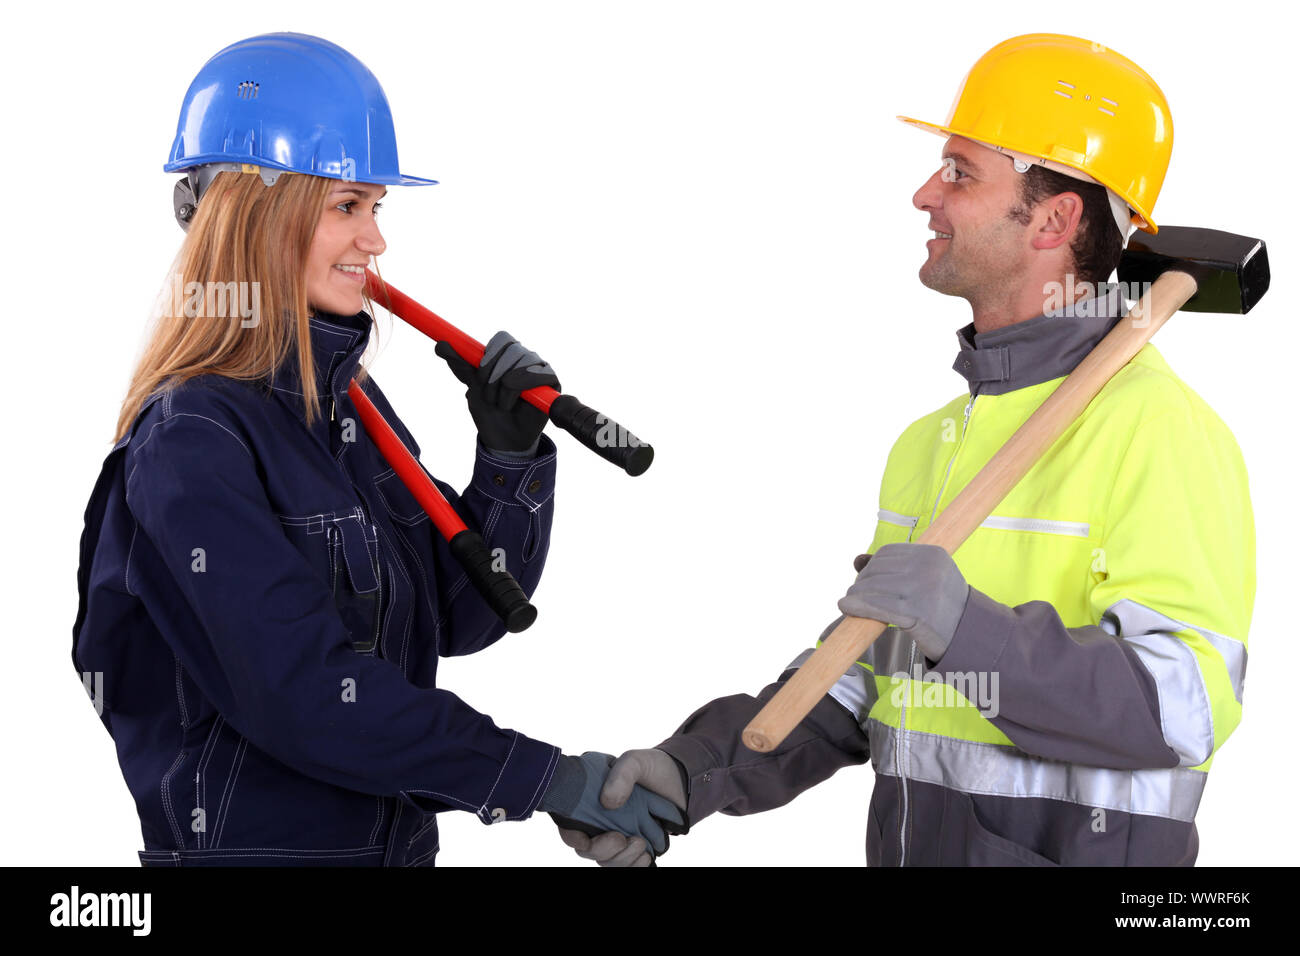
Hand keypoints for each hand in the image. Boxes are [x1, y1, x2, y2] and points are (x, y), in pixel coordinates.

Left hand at [435, 331, 559, 453]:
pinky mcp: (552, 382)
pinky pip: (536, 375)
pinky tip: (517, 404)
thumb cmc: (490, 414)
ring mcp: (540, 369)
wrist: (504, 441)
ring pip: (521, 362)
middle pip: (511, 348)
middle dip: (493, 374)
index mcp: (507, 356)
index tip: (479, 374)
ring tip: (502, 404)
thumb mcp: (472, 388)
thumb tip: (440, 344)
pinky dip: (518, 391)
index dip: (489, 355)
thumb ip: (461, 366)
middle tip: (489, 395)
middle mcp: (525, 359)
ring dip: (503, 387)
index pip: (502, 339)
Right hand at [554, 749, 687, 866]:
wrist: (680, 779)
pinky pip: (627, 866)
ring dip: (623, 859)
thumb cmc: (652, 767)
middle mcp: (600, 821)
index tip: (586, 840)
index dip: (572, 837)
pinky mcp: (634, 847)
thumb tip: (608, 803)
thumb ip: (622, 774)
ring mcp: (617, 835)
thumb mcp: (635, 761)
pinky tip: (647, 857)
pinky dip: (634, 866)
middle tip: (622, 839)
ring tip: (641, 843)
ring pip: (608, 861)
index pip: (571, 824)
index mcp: (591, 800)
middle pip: (589, 850)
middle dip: (603, 851)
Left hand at [836, 542, 969, 661]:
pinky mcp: (916, 613)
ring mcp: (923, 590)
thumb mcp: (926, 577)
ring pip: (872, 587)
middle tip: (855, 595)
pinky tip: (847, 608)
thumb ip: (894, 567)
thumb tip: (857, 559)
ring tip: (850, 603)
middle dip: (861, 583)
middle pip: (877, 569)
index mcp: (933, 553)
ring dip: (855, 595)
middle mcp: (929, 568)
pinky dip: (857, 607)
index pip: (887, 552)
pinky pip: (876, 606)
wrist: (968, 635)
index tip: (864, 580)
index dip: (870, 567)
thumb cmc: (943, 606)